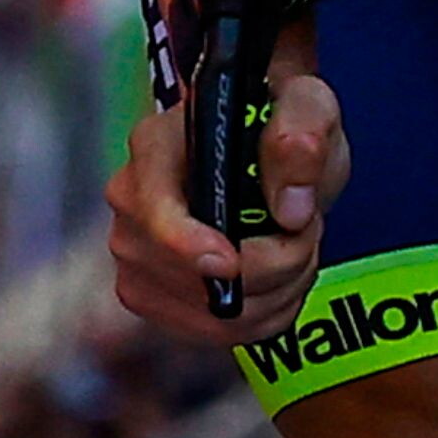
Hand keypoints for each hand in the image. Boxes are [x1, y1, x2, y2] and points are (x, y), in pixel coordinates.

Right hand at [106, 64, 347, 345]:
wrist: (267, 150)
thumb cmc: (278, 120)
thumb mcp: (307, 104)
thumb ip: (304, 133)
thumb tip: (289, 207)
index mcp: (155, 146)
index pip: (152, 210)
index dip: (186, 246)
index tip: (230, 264)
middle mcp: (129, 201)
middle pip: (187, 274)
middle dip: (272, 266)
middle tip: (305, 228)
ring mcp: (133, 254)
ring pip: (211, 314)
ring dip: (277, 293)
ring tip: (294, 248)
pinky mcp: (151, 294)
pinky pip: (216, 333)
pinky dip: (264, 317)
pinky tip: (277, 278)